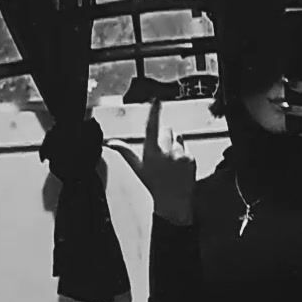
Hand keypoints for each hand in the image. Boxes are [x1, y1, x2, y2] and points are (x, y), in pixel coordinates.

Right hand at [105, 97, 196, 224]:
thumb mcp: (137, 167)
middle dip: (164, 136)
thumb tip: (110, 142)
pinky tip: (179, 166)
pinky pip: (187, 148)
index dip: (154, 111)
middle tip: (161, 153)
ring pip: (178, 138)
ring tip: (171, 161)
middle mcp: (165, 152)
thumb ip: (124, 151)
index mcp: (151, 152)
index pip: (152, 126)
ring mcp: (180, 155)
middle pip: (166, 130)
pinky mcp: (191, 158)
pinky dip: (183, 153)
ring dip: (174, 145)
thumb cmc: (153, 184)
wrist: (173, 200)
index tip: (156, 100)